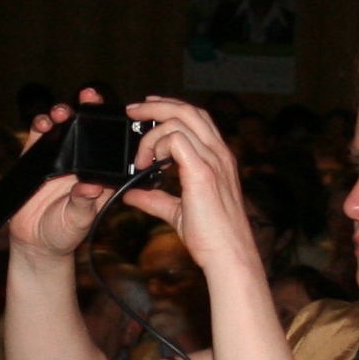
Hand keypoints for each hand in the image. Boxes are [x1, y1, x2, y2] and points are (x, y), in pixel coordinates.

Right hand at [4, 93, 117, 263]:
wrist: (37, 241)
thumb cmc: (65, 231)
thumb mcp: (79, 220)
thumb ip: (84, 204)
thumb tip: (91, 187)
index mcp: (99, 174)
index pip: (110, 145)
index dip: (113, 126)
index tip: (117, 111)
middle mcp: (80, 162)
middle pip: (86, 128)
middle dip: (87, 109)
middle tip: (89, 98)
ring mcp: (59, 158)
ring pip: (63, 127)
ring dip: (63, 114)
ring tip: (62, 112)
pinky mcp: (36, 158)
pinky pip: (39, 136)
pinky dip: (40, 125)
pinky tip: (43, 124)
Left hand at [119, 96, 258, 278]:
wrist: (227, 254)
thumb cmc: (211, 237)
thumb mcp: (177, 212)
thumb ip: (155, 200)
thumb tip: (131, 194)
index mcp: (218, 158)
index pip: (197, 118)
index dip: (171, 108)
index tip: (146, 109)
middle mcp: (219, 153)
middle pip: (188, 109)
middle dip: (156, 104)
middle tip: (133, 109)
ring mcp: (212, 159)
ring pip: (180, 119)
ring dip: (152, 130)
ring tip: (139, 155)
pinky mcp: (201, 171)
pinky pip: (175, 138)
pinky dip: (156, 145)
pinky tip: (148, 164)